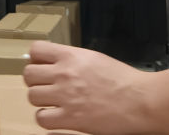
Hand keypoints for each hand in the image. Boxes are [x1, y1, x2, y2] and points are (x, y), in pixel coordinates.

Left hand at [24, 41, 150, 133]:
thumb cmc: (123, 79)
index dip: (36, 59)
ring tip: (53, 102)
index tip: (42, 66)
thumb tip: (56, 61)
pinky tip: (58, 116)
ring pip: (32, 96)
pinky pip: (42, 118)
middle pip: (28, 74)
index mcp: (71, 56)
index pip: (36, 50)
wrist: (140, 100)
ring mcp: (65, 96)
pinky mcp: (70, 118)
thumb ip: (73, 58)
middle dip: (36, 81)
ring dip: (41, 100)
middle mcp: (64, 74)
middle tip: (47, 86)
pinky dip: (47, 118)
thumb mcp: (95, 58)